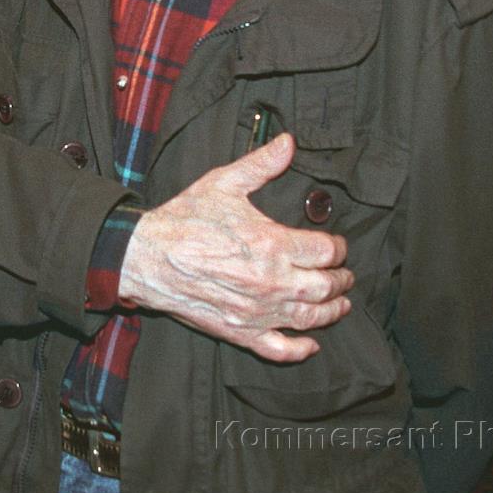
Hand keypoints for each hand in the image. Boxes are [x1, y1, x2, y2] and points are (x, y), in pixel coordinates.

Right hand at [118, 133, 352, 362]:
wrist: (147, 256)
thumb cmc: (185, 219)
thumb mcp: (224, 182)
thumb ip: (261, 164)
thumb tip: (288, 142)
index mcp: (272, 244)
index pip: (325, 251)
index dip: (338, 248)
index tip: (337, 245)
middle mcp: (271, 282)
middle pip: (325, 287)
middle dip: (342, 280)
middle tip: (346, 275)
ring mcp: (257, 311)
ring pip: (310, 318)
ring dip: (332, 312)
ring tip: (340, 304)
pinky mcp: (240, 331)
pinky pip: (279, 349)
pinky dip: (299, 350)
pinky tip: (310, 344)